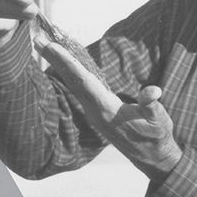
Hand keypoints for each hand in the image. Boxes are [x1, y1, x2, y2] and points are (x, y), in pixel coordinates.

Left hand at [38, 42, 182, 179]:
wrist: (151, 157)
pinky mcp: (95, 112)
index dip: (67, 63)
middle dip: (54, 59)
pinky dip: (68, 73)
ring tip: (44, 47)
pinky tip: (62, 65)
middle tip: (37, 40)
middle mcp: (94, 111)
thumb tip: (153, 91)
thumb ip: (151, 104)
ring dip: (58, 65)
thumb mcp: (158, 120)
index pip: (83, 82)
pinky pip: (78, 88)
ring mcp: (93, 112)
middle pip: (70, 81)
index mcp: (106, 110)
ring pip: (72, 84)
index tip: (52, 47)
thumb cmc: (155, 136)